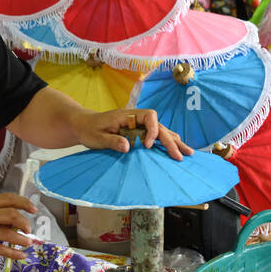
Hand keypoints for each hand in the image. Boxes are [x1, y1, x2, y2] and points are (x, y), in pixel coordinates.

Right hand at [0, 193, 35, 260]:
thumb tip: (12, 219)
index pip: (7, 198)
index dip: (23, 202)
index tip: (34, 208)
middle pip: (10, 214)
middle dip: (24, 222)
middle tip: (30, 229)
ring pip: (7, 233)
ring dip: (22, 239)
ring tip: (28, 243)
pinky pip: (0, 249)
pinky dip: (13, 253)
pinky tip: (21, 256)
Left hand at [72, 108, 192, 159]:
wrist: (82, 125)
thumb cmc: (88, 129)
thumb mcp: (96, 137)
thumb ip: (111, 141)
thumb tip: (127, 147)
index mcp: (127, 115)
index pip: (149, 116)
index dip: (152, 130)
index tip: (147, 145)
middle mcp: (136, 118)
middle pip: (159, 126)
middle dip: (170, 140)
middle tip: (180, 156)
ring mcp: (138, 125)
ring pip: (160, 131)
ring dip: (173, 141)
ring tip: (187, 152)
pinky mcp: (137, 132)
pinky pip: (155, 136)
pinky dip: (166, 142)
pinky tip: (176, 148)